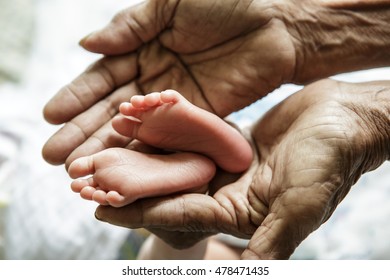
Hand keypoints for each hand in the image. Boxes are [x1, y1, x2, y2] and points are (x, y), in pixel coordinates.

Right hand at [42, 0, 296, 166]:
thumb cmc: (227, 2)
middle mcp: (155, 78)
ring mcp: (176, 103)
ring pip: (134, 130)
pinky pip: (166, 139)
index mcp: (144, 48)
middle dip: (82, 132)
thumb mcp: (170, 5)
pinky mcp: (198, 119)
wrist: (278, 23)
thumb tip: (86, 46)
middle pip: (111, 110)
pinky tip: (121, 169)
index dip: (77, 96)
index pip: (103, 77)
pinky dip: (144, 154)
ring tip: (76, 170)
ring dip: (105, 149)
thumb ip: (130, 26)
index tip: (51, 116)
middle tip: (53, 156)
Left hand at [94, 79, 389, 258]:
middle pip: (172, 191)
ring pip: (177, 164)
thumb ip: (269, 245)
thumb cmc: (331, 161)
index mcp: (241, 213)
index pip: (183, 214)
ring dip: (143, 160)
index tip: (104, 209)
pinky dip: (167, 133)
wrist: (346, 119)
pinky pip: (192, 138)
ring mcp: (229, 166)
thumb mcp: (301, 206)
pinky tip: (139, 126)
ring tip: (103, 155)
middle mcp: (230, 192)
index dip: (144, 212)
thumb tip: (240, 275)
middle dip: (132, 189)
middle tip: (88, 187)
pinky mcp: (231, 142)